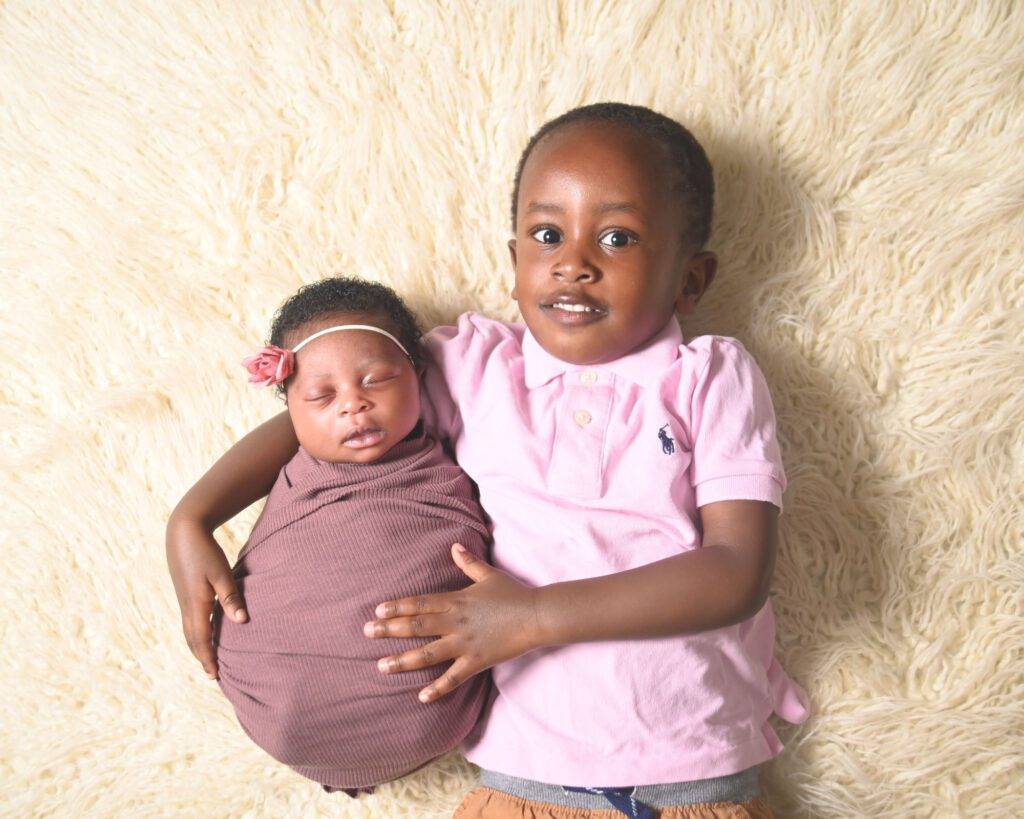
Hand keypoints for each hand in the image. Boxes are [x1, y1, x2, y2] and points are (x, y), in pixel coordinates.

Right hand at [165, 514, 248, 679]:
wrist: (183, 532)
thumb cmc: (205, 551)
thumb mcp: (221, 573)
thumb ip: (231, 597)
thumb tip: (242, 621)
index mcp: (196, 604)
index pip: (202, 639)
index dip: (208, 657)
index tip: (215, 675)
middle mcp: (187, 605)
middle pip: (192, 639)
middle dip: (202, 657)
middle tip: (212, 674)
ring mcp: (183, 599)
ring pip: (189, 630)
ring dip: (197, 646)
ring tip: (207, 658)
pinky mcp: (184, 592)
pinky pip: (189, 620)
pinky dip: (195, 632)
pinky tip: (203, 631)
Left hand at [364, 543, 540, 702]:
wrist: (536, 615)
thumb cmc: (512, 593)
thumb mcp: (488, 574)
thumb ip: (468, 562)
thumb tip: (454, 545)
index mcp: (456, 601)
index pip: (420, 603)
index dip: (398, 607)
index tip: (378, 610)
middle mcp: (455, 622)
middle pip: (416, 626)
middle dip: (389, 630)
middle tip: (367, 632)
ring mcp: (464, 643)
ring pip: (427, 654)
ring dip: (403, 660)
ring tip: (381, 666)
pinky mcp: (476, 661)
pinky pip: (453, 678)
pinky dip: (437, 688)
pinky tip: (421, 697)